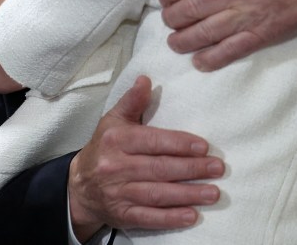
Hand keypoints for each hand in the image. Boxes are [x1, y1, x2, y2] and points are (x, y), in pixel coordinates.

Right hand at [68, 76, 223, 239]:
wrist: (79, 186)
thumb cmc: (104, 148)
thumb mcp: (113, 120)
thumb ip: (132, 101)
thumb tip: (145, 79)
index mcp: (117, 141)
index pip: (153, 142)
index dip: (179, 144)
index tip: (204, 146)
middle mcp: (116, 167)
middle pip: (160, 169)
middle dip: (191, 169)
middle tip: (217, 168)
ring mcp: (119, 194)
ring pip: (157, 194)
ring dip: (188, 195)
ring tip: (213, 192)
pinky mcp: (122, 215)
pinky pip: (149, 217)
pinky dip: (171, 218)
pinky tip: (191, 215)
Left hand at [159, 0, 296, 70]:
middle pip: (190, 8)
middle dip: (173, 17)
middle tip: (168, 19)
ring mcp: (247, 14)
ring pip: (204, 32)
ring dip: (184, 39)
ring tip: (175, 42)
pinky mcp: (262, 33)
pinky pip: (229, 50)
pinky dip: (210, 58)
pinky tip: (199, 60)